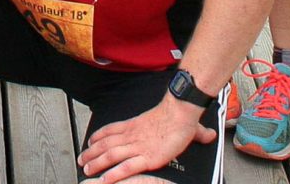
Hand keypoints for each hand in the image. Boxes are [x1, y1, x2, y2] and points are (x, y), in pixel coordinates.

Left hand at [78, 98, 212, 182]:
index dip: (98, 137)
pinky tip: (106, 180)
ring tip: (87, 170)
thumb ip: (187, 130)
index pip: (110, 130)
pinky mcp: (147, 158)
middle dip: (91, 153)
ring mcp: (138, 147)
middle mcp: (132, 136)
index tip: (89, 142)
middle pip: (105, 144)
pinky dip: (114, 174)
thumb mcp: (175, 121)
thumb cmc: (179, 117)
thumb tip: (208, 134)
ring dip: (97, 163)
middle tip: (81, 160)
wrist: (181, 113)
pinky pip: (126, 167)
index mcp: (134, 125)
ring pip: (110, 156)